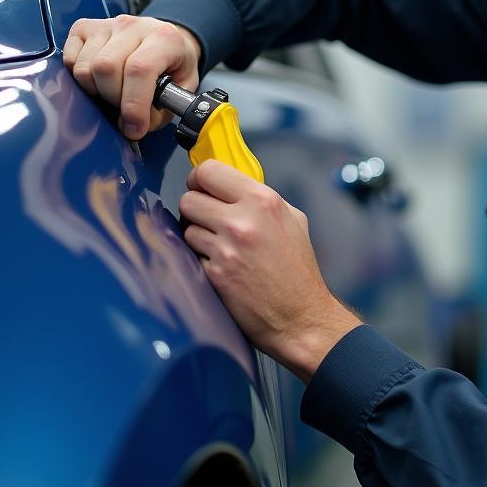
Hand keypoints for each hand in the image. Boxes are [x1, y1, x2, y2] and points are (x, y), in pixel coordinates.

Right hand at [62, 15, 201, 139]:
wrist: (166, 40)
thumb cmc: (173, 64)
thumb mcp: (182, 88)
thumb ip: (161, 110)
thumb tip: (132, 127)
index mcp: (163, 37)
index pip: (140, 69)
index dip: (134, 105)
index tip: (135, 128)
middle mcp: (133, 26)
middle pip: (106, 67)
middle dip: (113, 99)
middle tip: (125, 108)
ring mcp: (106, 25)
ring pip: (85, 67)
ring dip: (96, 91)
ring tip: (114, 93)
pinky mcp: (84, 28)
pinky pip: (70, 60)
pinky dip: (80, 79)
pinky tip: (98, 80)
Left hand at [179, 159, 361, 380]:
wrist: (299, 315)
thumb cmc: (298, 269)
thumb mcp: (292, 219)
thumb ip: (261, 198)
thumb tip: (230, 186)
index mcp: (263, 201)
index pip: (210, 171)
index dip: (200, 178)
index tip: (202, 187)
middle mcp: (242, 221)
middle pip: (189, 199)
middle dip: (196, 209)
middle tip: (209, 219)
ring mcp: (226, 249)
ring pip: (186, 228)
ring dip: (198, 236)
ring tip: (220, 247)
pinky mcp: (213, 274)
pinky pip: (191, 255)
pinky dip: (202, 259)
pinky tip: (221, 266)